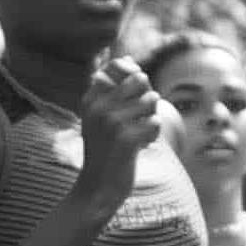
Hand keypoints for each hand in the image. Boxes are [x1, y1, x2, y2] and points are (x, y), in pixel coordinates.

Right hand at [73, 50, 161, 187]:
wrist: (97, 188)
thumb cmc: (105, 150)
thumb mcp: (101, 116)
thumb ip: (114, 88)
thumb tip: (128, 58)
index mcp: (90, 98)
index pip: (119, 66)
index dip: (134, 78)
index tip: (132, 100)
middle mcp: (98, 106)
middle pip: (139, 80)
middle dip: (147, 95)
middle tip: (142, 115)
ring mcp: (112, 122)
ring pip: (151, 99)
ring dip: (152, 115)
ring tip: (141, 131)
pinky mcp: (126, 139)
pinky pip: (155, 121)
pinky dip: (154, 134)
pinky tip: (142, 145)